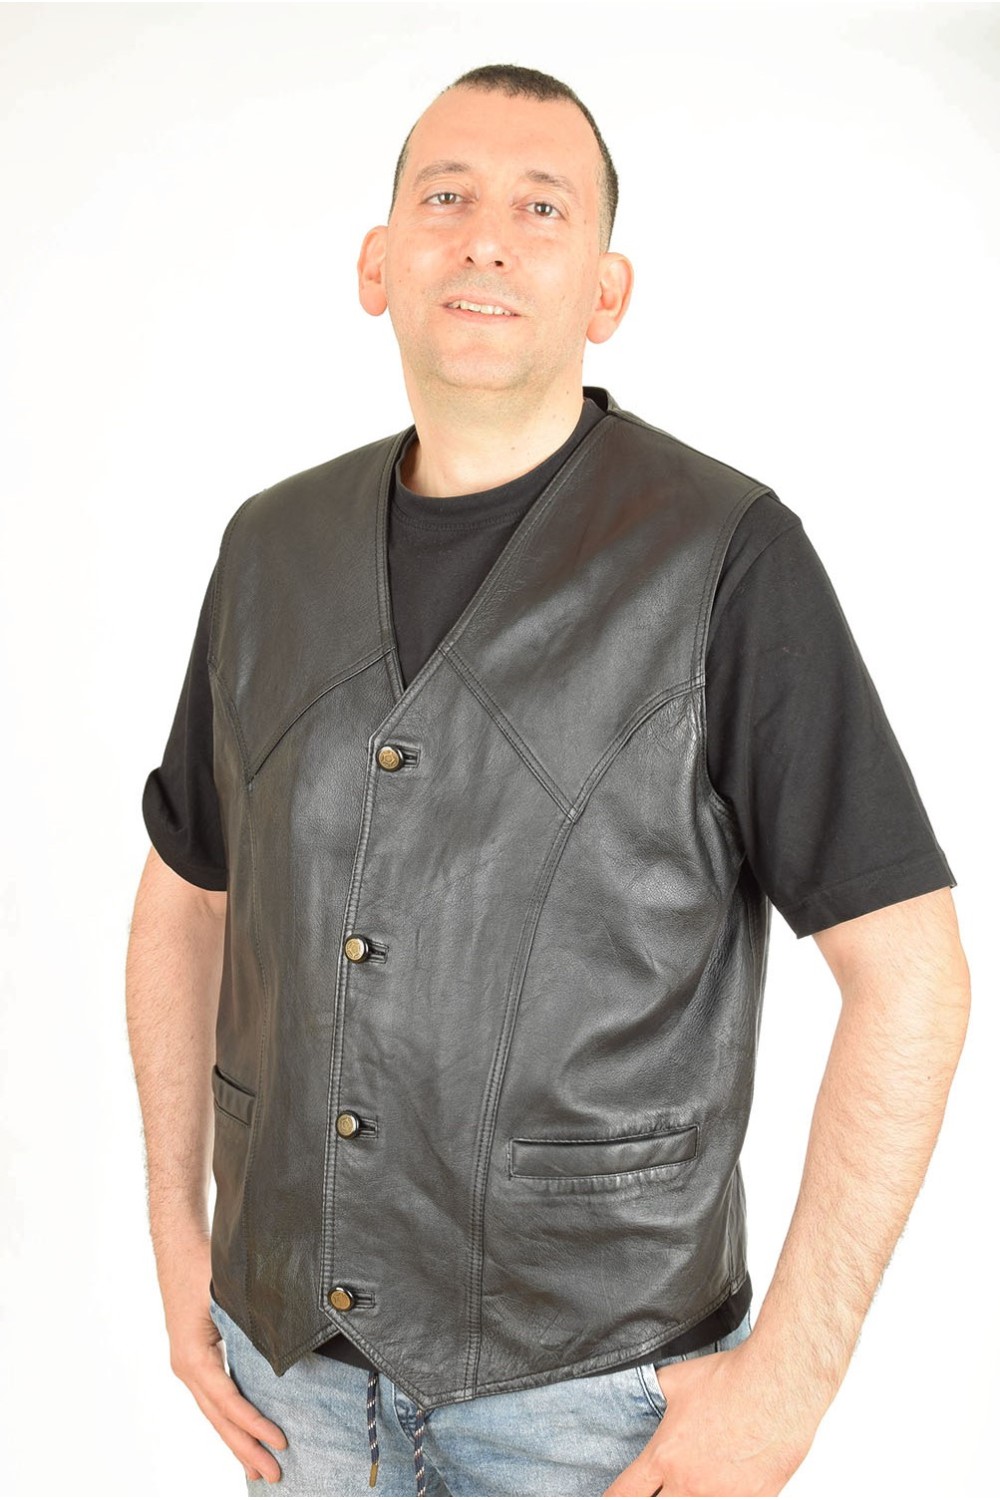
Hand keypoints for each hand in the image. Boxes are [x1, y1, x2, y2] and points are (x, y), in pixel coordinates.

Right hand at [162, 1248, 287, 1483]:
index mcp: (193, 1356)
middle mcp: (187, 1367)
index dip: (254, 1423)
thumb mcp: (229, 1294)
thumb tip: (284, 1349)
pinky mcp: (195, 1360)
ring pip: (215, 1413)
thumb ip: (252, 1324)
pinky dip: (230, 1420)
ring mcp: (188, 1366)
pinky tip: (245, 1434)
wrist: (179, 1247)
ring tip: (261, 1469)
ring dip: (238, 1441)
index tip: (280, 1441)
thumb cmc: (205, 1266)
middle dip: (247, 1449)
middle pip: (219, 1418)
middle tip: (274, 1476)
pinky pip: (214, 1398)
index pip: (228, 1400)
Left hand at [602, 1341, 816, 1496]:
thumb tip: (643, 1392)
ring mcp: (723, 1498)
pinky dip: (725, 1495)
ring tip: (695, 1482)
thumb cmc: (730, 1379)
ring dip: (689, 1496)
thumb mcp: (676, 1380)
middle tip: (659, 1486)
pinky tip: (726, 1481)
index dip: (614, 1498)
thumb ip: (653, 1394)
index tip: (613, 1497)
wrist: (776, 1385)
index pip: (626, 1494)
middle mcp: (690, 1486)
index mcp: (665, 1457)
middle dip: (654, 1498)